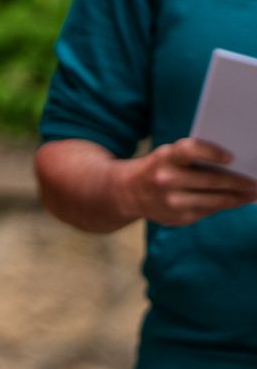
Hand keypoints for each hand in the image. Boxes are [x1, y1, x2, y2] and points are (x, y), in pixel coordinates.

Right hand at [118, 138, 256, 226]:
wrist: (125, 193)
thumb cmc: (159, 167)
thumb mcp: (168, 156)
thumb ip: (195, 158)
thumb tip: (236, 166)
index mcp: (163, 158)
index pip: (189, 150)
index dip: (211, 152)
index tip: (231, 157)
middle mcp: (165, 180)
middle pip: (211, 180)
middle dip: (239, 182)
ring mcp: (170, 202)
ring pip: (214, 200)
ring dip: (239, 197)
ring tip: (255, 193)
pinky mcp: (177, 219)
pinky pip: (208, 211)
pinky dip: (225, 205)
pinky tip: (237, 201)